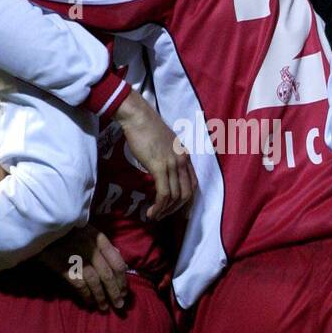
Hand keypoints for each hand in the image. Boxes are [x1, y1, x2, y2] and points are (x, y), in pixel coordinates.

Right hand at [37, 226, 129, 310]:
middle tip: (119, 305)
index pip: (117, 263)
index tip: (125, 292)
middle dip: (115, 293)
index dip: (123, 280)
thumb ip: (102, 243)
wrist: (44, 226)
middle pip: (108, 275)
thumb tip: (118, 254)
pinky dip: (86, 295)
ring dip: (101, 297)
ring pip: (95, 282)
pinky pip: (80, 285)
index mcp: (100, 240)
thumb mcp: (88, 230)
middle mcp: (92, 249)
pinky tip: (89, 303)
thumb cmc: (68, 229)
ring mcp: (78, 258)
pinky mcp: (64, 266)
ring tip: (104, 308)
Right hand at [113, 90, 195, 218]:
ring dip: (165, 211)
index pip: (193, 184)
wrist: (138, 116)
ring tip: (154, 216)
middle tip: (164, 216)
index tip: (179, 212)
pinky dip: (159, 206)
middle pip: (187, 193)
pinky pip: (164, 193)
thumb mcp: (163, 145)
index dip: (187, 201)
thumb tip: (161, 171)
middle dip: (177, 210)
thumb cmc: (146, 128)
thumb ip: (166, 158)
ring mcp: (172, 164)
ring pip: (176, 196)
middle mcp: (182, 161)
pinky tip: (151, 211)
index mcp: (184, 156)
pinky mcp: (160, 167)